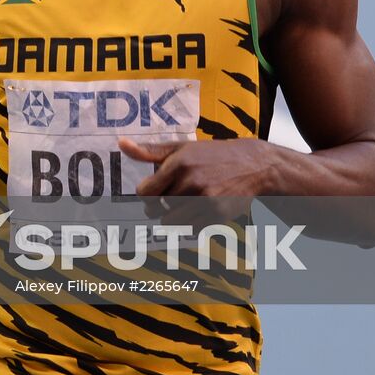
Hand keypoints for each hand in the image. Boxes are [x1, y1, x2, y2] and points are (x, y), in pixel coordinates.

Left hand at [119, 137, 273, 225]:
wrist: (254, 166)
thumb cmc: (211, 155)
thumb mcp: (181, 148)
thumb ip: (149, 150)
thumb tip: (120, 144)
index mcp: (178, 163)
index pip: (145, 192)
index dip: (146, 194)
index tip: (154, 191)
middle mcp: (191, 181)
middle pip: (156, 209)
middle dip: (157, 207)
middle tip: (167, 200)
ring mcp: (206, 200)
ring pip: (171, 223)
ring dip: (172, 218)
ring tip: (181, 206)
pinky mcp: (218, 215)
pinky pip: (190, 230)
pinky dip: (190, 225)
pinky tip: (199, 211)